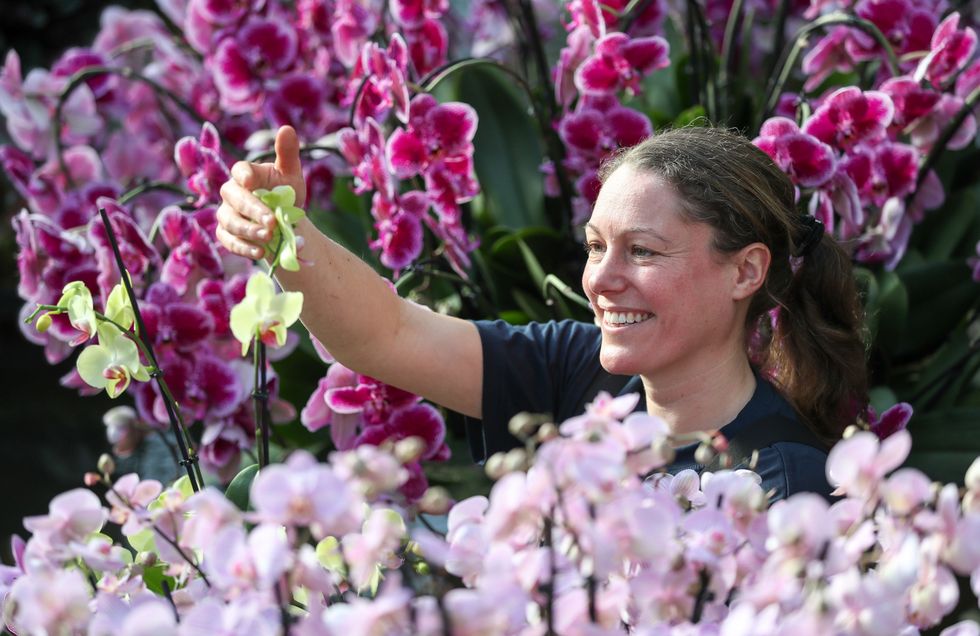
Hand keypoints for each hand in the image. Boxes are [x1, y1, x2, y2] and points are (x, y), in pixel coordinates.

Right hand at [215, 126, 305, 259]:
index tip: (251, 182)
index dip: (244, 175)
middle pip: (235, 199)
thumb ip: (287, 154)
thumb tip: (287, 128)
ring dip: (249, 231)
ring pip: (230, 222)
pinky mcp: (226, 235)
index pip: (239, 170)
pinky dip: (244, 248)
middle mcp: (231, 193)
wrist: (285, 223)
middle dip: (253, 210)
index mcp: (245, 174)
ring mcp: (226, 214)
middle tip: (272, 222)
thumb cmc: (286, 193)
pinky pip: (229, 241)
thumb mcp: (291, 175)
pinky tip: (261, 252)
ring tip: (269, 237)